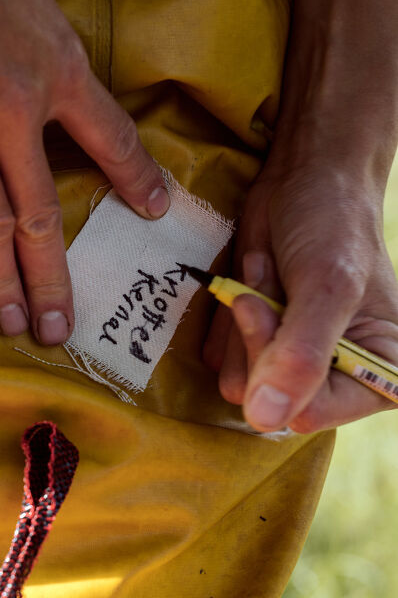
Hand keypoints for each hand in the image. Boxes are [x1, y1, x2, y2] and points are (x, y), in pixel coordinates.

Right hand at [0, 0, 168, 343]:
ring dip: (0, 279)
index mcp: (57, 72)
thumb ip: (51, 51)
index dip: (137, 179)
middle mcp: (14, 111)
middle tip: (59, 328)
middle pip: (42, 213)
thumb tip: (60, 84)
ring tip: (11, 322)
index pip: (112, 139)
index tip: (154, 213)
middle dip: (53, 277)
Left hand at [203, 163, 397, 432]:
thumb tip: (266, 418)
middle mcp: (335, 378)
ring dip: (244, 322)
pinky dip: (227, 316)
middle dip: (261, 337)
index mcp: (377, 374)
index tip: (283, 310)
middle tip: (271, 286)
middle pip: (268, 401)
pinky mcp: (254, 344)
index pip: (314, 414)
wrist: (302, 179)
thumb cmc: (333, 225)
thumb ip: (302, 355)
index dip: (285, 370)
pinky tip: (253, 279)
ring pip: (239, 382)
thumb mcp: (328, 285)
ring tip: (268, 276)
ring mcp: (289, 363)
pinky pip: (220, 357)